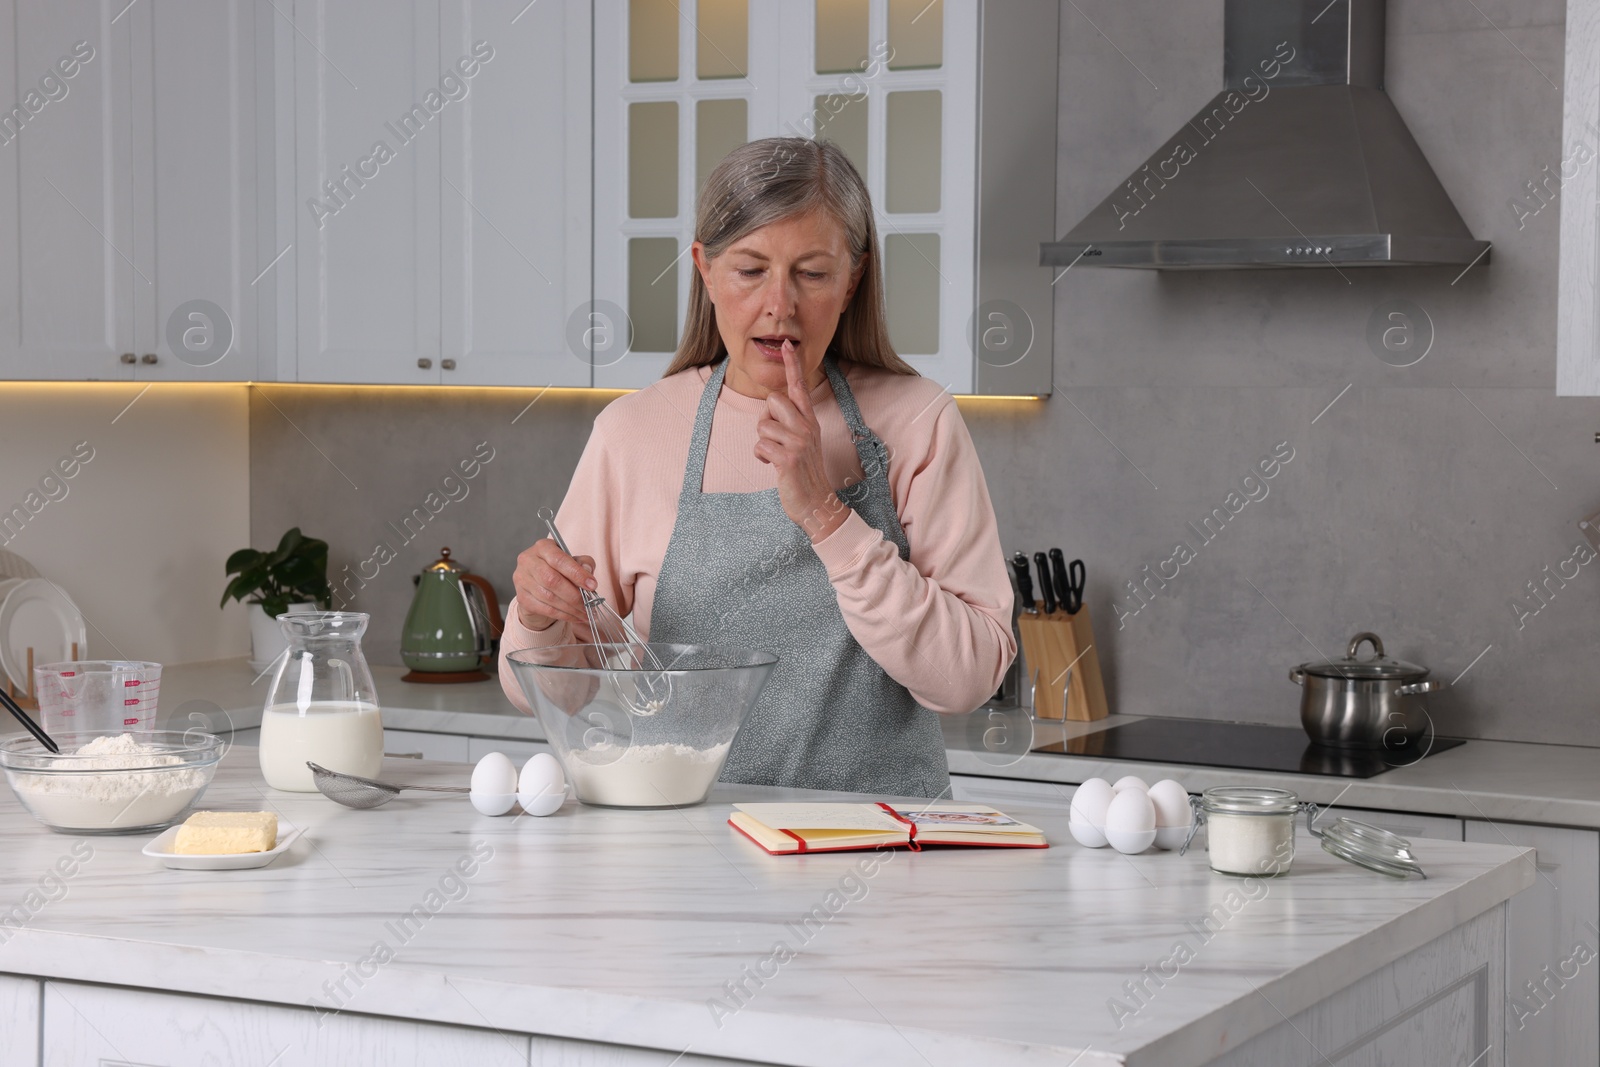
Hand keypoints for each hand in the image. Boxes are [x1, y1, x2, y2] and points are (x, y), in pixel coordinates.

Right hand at [512, 538, 597, 634]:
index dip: (577, 574)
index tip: (593, 586)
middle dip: (574, 595)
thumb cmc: (558, 569)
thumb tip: (588, 571)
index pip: (559, 560)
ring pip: (549, 598)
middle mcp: (528, 561)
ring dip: (571, 609)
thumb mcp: (572, 561)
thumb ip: (583, 563)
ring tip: (586, 613)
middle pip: (552, 580)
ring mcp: (522, 580)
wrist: (537, 584)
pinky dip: (563, 615)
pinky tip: (575, 617)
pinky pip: (545, 609)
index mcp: (542, 547)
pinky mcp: (522, 597)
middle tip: (590, 605)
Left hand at [753, 341, 847, 541]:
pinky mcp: (788, 459)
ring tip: (777, 456)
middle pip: (773, 401)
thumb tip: (770, 410)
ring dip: (763, 443)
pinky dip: (760, 457)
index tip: (787, 344)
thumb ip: (791, 423)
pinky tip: (773, 466)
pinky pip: (760, 446)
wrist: (816, 503)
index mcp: (810, 421)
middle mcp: (807, 428)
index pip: (799, 387)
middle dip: (766, 420)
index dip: (792, 365)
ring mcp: (799, 443)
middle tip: (776, 439)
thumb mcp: (802, 442)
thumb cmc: (804, 472)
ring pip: (763, 426)